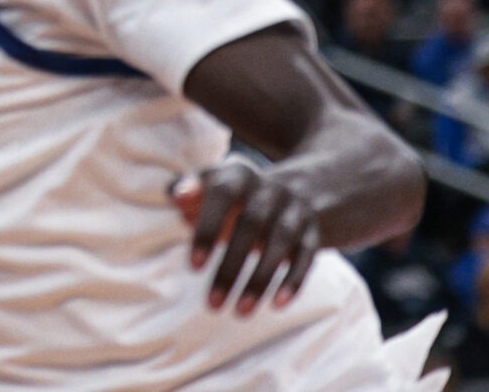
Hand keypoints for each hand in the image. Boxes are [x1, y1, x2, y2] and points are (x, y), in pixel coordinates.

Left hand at [174, 166, 322, 315]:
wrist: (298, 191)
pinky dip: (292, 281)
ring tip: (240, 312)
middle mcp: (270, 190)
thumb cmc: (237, 199)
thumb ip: (189, 192)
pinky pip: (306, 258)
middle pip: (250, 225)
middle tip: (211, 304)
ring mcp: (295, 211)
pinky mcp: (313, 233)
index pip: (222, 195)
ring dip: (260, 281)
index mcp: (239, 176)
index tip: (194, 266)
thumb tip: (174, 193)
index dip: (208, 228)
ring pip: (280, 243)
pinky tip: (276, 305)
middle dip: (230, 268)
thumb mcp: (214, 188)